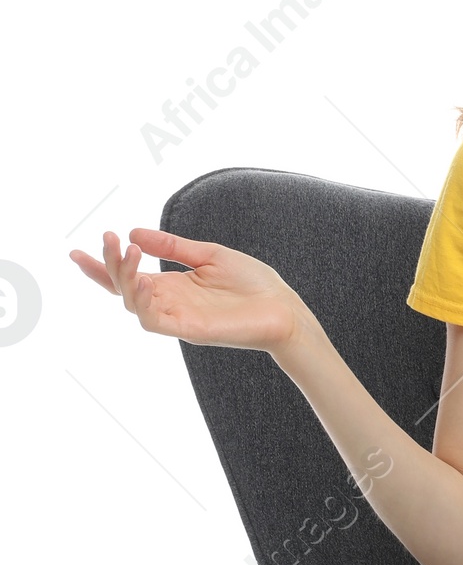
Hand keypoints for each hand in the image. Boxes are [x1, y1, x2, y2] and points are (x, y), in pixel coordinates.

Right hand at [69, 226, 306, 354]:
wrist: (285, 308)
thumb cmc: (253, 284)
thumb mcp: (209, 254)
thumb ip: (173, 246)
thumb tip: (135, 233)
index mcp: (172, 286)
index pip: (127, 278)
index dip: (100, 267)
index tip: (76, 252)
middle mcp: (170, 303)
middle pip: (123, 289)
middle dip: (109, 264)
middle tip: (108, 238)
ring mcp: (178, 318)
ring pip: (134, 305)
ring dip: (125, 278)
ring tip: (129, 252)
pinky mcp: (190, 331)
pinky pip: (155, 322)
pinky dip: (144, 303)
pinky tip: (147, 281)